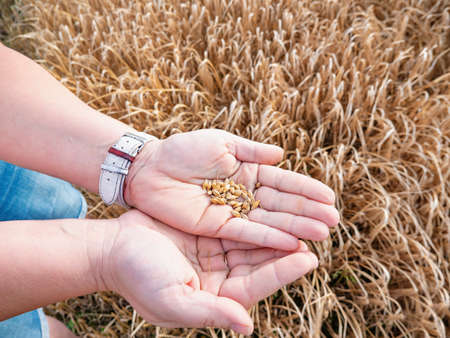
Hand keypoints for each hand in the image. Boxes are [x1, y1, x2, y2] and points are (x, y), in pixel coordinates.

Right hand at [104, 210, 317, 333]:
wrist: (112, 248)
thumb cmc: (138, 277)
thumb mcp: (172, 300)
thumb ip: (210, 313)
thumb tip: (246, 326)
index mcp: (216, 298)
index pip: (256, 286)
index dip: (281, 272)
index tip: (308, 257)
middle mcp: (220, 277)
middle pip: (260, 262)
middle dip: (288, 248)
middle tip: (318, 232)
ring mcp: (216, 253)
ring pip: (253, 241)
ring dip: (278, 229)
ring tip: (305, 217)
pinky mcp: (209, 231)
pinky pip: (238, 223)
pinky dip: (256, 216)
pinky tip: (272, 204)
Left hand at [125, 129, 338, 249]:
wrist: (151, 168)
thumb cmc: (184, 150)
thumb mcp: (221, 143)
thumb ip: (251, 151)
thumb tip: (281, 155)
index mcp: (247, 171)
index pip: (283, 182)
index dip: (306, 190)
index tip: (329, 197)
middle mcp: (244, 194)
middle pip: (281, 204)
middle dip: (307, 212)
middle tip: (334, 221)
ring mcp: (233, 211)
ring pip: (269, 221)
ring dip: (294, 227)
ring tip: (321, 234)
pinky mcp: (218, 226)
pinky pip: (247, 232)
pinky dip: (268, 237)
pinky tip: (290, 242)